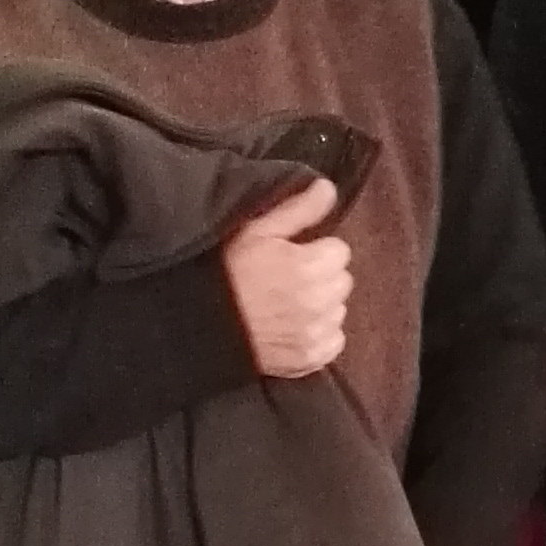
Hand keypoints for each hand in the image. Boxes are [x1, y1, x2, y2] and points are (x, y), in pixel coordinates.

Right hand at [224, 170, 350, 377]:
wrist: (203, 325)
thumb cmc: (228, 273)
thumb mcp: (256, 231)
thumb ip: (298, 210)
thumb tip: (328, 188)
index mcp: (308, 265)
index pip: (340, 251)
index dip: (317, 250)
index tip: (296, 255)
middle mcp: (318, 301)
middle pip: (342, 280)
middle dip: (323, 276)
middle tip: (291, 278)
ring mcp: (315, 332)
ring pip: (338, 309)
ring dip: (322, 304)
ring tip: (289, 303)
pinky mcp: (311, 357)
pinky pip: (334, 340)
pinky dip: (320, 333)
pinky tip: (294, 326)